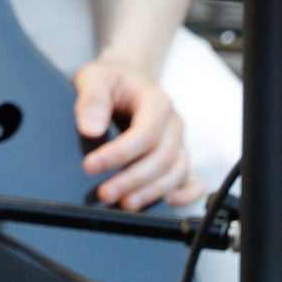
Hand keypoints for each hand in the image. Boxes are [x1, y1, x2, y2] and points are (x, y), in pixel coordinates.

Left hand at [74, 62, 201, 210]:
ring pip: (176, 172)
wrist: (127, 80)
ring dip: (152, 191)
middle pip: (162, 157)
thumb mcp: (94, 78)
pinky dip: (185, 195)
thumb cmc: (111, 80)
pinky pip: (192, 179)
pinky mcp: (177, 157)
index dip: (119, 154)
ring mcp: (177, 142)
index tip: (90, 166)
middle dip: (133, 179)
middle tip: (105, 193)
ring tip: (124, 204)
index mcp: (156, 102)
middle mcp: (172, 124)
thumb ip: (91, 100)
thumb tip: (90, 129)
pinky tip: (165, 203)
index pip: (146, 133)